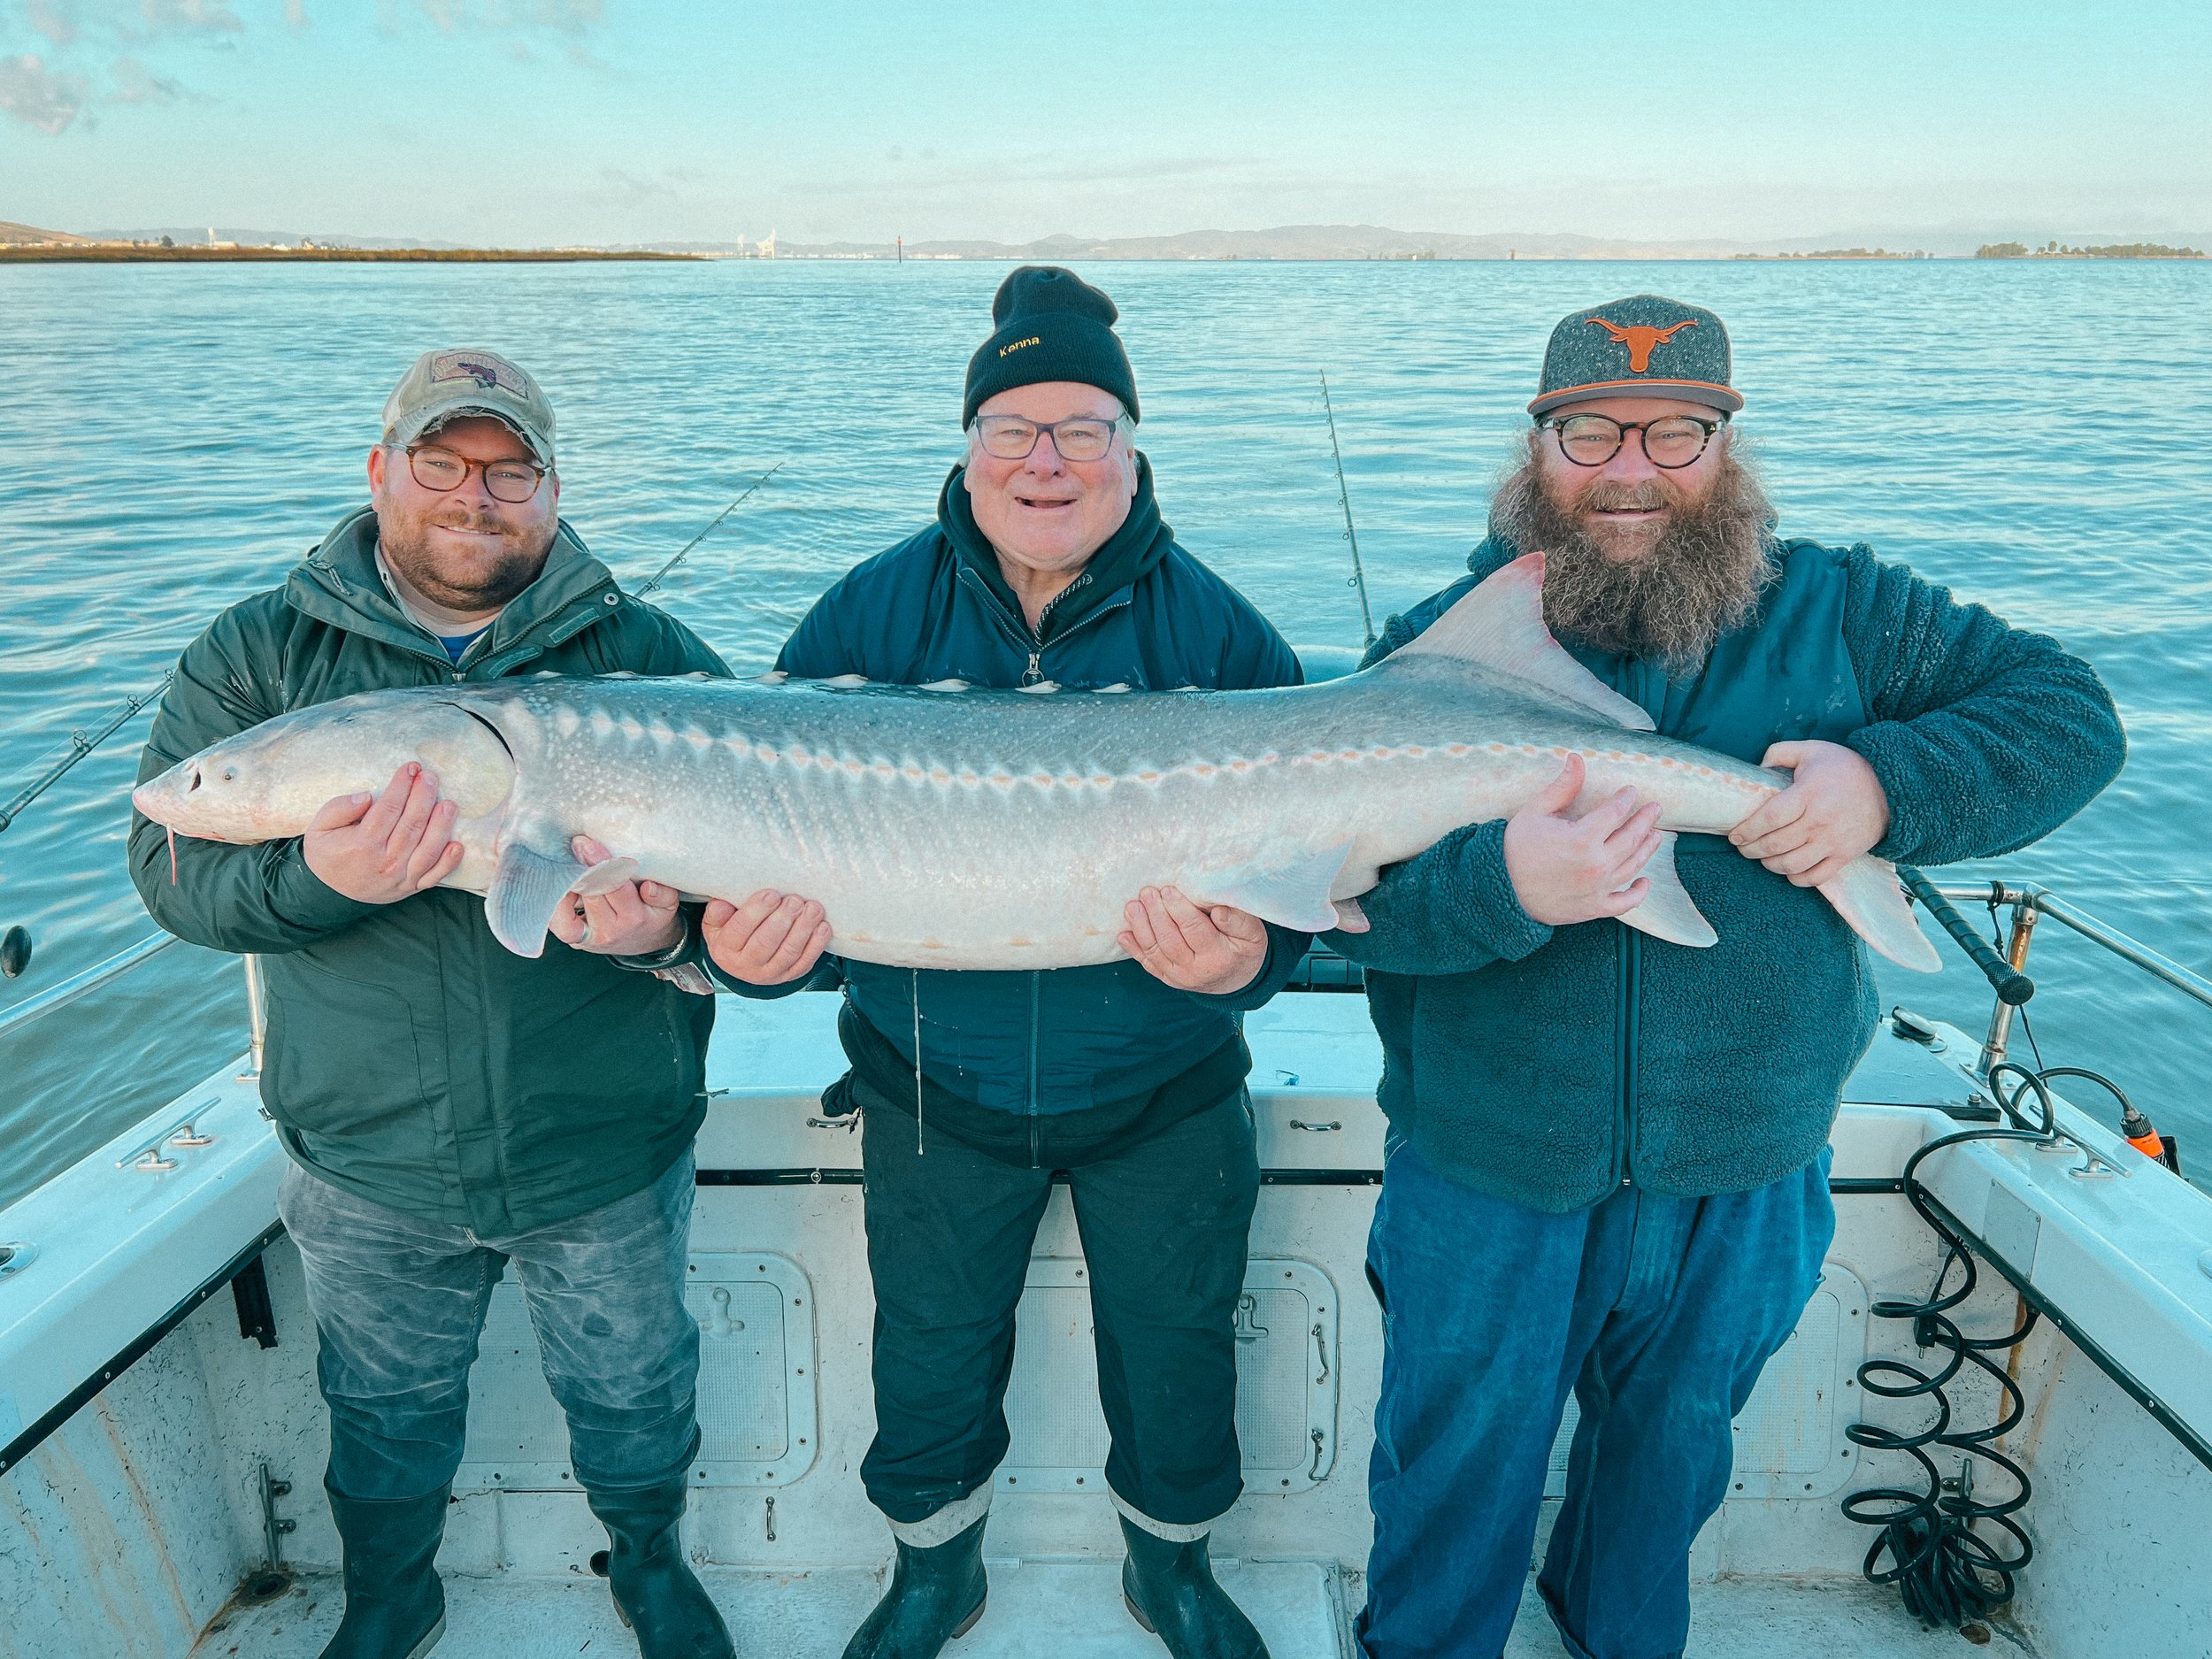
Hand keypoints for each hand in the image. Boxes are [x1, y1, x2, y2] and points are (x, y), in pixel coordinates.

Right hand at [302, 761, 462, 903]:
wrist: (327, 893)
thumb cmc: (326, 854)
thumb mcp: (319, 828)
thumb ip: (339, 809)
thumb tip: (367, 796)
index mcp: (361, 844)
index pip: (387, 809)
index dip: (401, 786)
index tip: (410, 768)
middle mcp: (384, 861)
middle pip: (411, 825)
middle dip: (423, 797)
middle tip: (430, 777)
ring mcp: (400, 877)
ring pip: (427, 849)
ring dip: (441, 825)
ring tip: (450, 804)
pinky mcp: (411, 887)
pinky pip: (434, 876)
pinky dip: (448, 862)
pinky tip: (458, 845)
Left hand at [548, 836, 681, 955]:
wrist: (643, 941)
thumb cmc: (652, 914)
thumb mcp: (668, 903)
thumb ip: (663, 893)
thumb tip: (649, 886)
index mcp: (634, 917)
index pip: (615, 887)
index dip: (600, 864)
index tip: (587, 844)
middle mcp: (610, 930)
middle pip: (589, 894)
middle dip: (581, 868)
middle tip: (575, 845)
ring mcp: (589, 937)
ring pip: (567, 910)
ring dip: (564, 886)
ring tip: (567, 867)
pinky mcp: (575, 939)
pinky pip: (558, 924)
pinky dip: (556, 904)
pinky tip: (561, 886)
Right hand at [702, 890, 830, 985]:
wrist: (743, 963)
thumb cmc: (732, 935)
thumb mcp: (716, 924)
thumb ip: (717, 913)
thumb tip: (721, 905)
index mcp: (726, 949)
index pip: (739, 930)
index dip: (756, 911)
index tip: (771, 894)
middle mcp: (747, 965)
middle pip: (766, 943)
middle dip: (783, 920)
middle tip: (794, 900)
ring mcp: (771, 973)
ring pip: (789, 952)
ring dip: (803, 929)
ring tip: (812, 908)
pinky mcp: (791, 975)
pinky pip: (806, 961)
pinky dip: (817, 944)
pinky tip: (822, 926)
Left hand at [1121, 886, 1268, 994]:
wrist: (1239, 981)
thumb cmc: (1245, 949)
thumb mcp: (1254, 935)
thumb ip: (1238, 921)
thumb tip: (1218, 910)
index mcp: (1218, 956)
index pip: (1194, 930)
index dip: (1179, 909)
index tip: (1167, 890)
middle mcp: (1195, 970)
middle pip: (1170, 940)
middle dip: (1156, 914)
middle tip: (1147, 892)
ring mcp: (1178, 977)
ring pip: (1155, 951)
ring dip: (1140, 928)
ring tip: (1132, 906)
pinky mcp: (1168, 979)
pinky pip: (1148, 963)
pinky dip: (1133, 949)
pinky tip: (1123, 933)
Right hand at [1502, 752, 1663, 926]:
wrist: (1500, 890)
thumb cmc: (1515, 849)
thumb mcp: (1535, 812)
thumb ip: (1562, 787)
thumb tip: (1577, 758)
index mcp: (1582, 838)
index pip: (1615, 812)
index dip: (1626, 799)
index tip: (1630, 791)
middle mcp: (1596, 864)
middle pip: (1631, 838)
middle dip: (1646, 820)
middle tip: (1655, 809)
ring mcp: (1597, 888)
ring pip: (1633, 865)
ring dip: (1648, 849)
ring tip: (1656, 836)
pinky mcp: (1594, 907)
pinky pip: (1625, 903)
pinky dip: (1638, 893)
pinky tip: (1645, 882)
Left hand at [1730, 740, 1891, 887]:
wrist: (1891, 788)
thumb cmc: (1845, 768)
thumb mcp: (1812, 749)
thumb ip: (1780, 752)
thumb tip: (1757, 768)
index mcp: (1809, 794)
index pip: (1770, 818)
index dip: (1748, 829)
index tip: (1735, 834)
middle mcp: (1820, 821)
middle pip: (1775, 844)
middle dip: (1751, 849)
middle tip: (1743, 847)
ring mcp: (1833, 841)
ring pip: (1791, 864)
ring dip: (1769, 865)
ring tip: (1762, 857)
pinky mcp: (1845, 856)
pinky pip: (1815, 877)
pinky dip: (1796, 878)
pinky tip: (1787, 869)